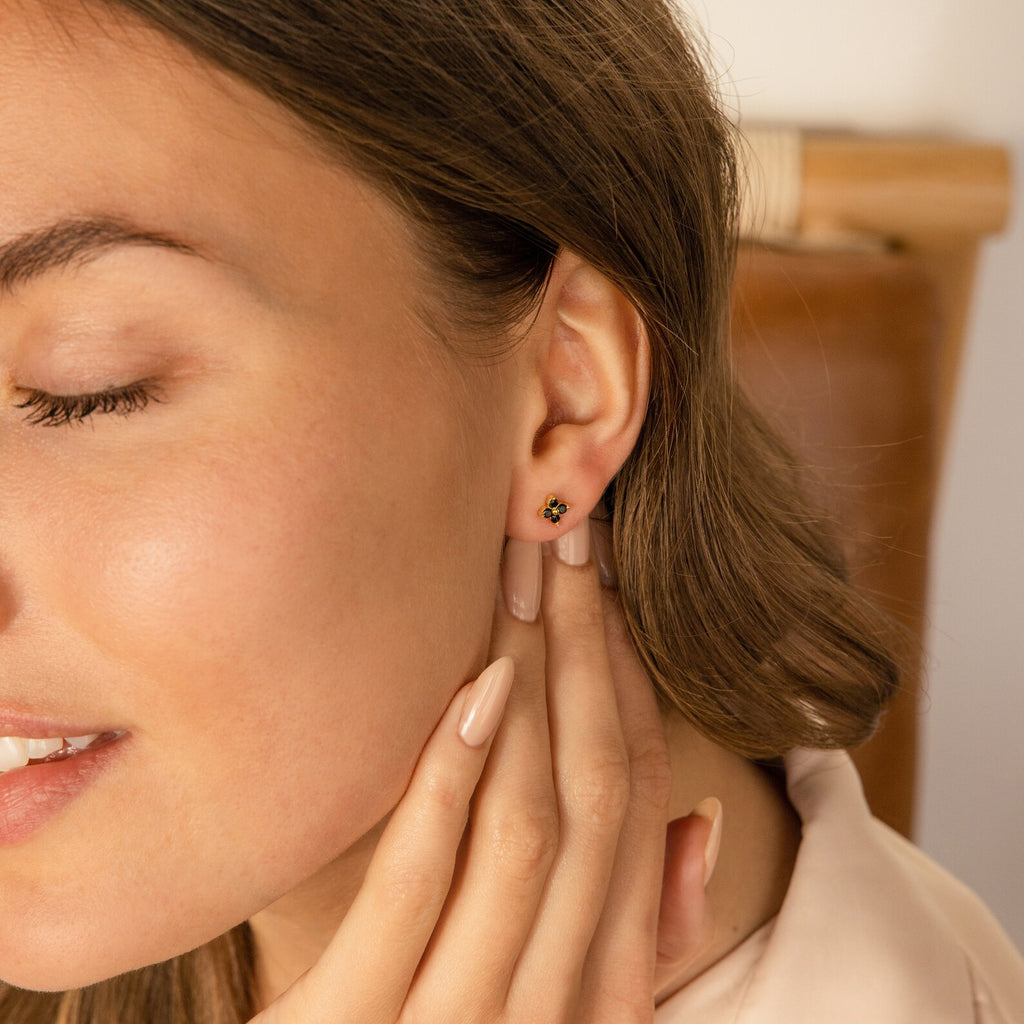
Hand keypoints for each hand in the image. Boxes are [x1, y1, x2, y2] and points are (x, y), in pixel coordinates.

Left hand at [250, 521, 717, 1022]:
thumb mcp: (570, 1010)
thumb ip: (641, 938)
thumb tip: (701, 820)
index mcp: (601, 993)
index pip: (637, 810)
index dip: (636, 691)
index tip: (613, 592)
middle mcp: (555, 1004)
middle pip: (597, 797)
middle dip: (592, 658)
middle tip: (571, 539)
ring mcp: (465, 1021)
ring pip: (529, 827)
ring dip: (535, 689)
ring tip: (528, 581)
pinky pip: (418, 881)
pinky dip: (454, 778)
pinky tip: (476, 685)